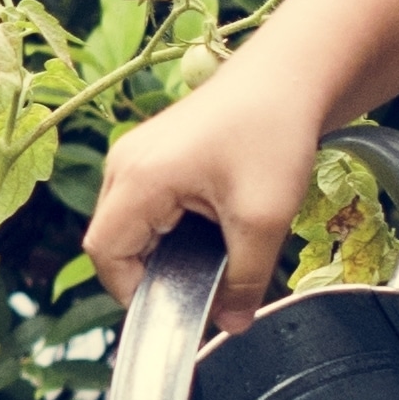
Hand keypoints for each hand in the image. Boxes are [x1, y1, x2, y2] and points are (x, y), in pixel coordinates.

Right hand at [80, 69, 325, 303]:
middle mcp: (126, 164)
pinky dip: (176, 225)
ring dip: (168, 248)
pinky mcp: (157, 151)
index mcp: (138, 178)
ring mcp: (138, 154)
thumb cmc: (273, 131)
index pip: (105, 254)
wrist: (292, 73)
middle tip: (205, 284)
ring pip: (133, 225)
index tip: (180, 306)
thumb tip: (232, 326)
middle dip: (155, 271)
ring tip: (217, 250)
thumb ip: (244, 280)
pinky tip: (217, 223)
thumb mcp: (264, 218)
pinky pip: (149, 204)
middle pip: (115, 241)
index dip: (134, 292)